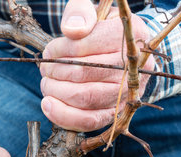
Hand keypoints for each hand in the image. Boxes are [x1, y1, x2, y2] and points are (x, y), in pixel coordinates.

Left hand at [40, 0, 153, 131]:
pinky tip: (47, 104)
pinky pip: (89, 121)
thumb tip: (73, 30)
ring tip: (46, 83)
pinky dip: (63, 116)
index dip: (61, 49)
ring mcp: (126, 94)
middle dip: (55, 71)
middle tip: (45, 68)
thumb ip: (81, 13)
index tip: (49, 51)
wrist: (119, 53)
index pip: (88, 45)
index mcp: (132, 37)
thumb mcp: (92, 12)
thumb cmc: (100, 31)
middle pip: (84, 73)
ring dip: (56, 91)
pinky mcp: (114, 114)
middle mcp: (135, 68)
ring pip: (85, 98)